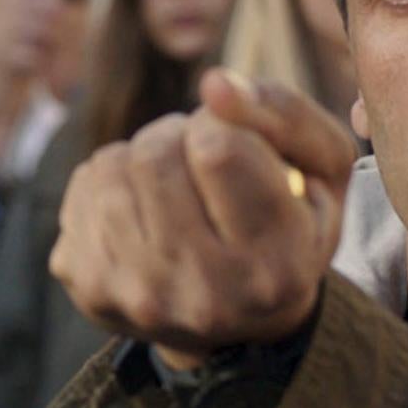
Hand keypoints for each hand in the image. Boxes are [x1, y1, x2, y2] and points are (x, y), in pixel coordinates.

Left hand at [51, 70, 357, 367]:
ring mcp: (141, 298)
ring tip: (176, 184)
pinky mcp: (92, 289)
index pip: (219, 149)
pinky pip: (84, 187)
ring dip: (145, 155)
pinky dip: (114, 181)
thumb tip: (213, 83)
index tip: (241, 143)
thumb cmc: (291, 225)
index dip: (228, 123)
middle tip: (205, 161)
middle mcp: (206, 295)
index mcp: (276, 267)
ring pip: (112, 165)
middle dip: (181, 135)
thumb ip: (284, 112)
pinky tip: (145, 209)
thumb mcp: (323, 168)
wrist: (241, 323)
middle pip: (156, 153)